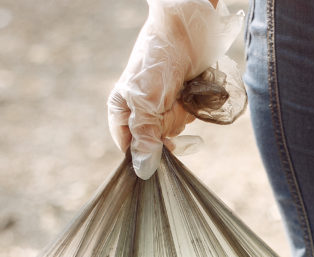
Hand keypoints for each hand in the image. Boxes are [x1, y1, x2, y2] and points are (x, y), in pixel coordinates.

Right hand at [108, 0, 241, 178]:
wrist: (187, 29)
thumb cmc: (159, 59)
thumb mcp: (147, 101)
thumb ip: (145, 135)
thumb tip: (143, 170)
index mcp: (121, 110)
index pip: (130, 148)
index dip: (145, 154)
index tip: (160, 152)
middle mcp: (140, 111)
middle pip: (155, 143)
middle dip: (168, 130)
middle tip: (171, 108)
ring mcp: (161, 107)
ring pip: (174, 132)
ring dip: (182, 117)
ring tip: (181, 95)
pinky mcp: (180, 101)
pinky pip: (188, 119)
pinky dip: (193, 110)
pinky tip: (191, 94)